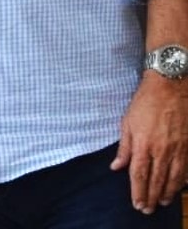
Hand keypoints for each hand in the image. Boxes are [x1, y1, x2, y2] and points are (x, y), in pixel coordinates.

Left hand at [110, 73, 187, 212]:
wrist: (170, 87)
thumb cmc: (145, 103)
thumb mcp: (127, 122)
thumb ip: (124, 147)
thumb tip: (116, 167)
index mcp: (143, 144)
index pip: (139, 175)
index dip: (138, 192)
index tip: (137, 204)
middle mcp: (161, 150)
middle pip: (157, 180)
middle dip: (152, 197)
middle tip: (148, 210)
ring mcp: (178, 148)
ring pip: (174, 177)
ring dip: (168, 192)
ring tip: (164, 203)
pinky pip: (187, 168)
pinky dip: (183, 180)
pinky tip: (180, 187)